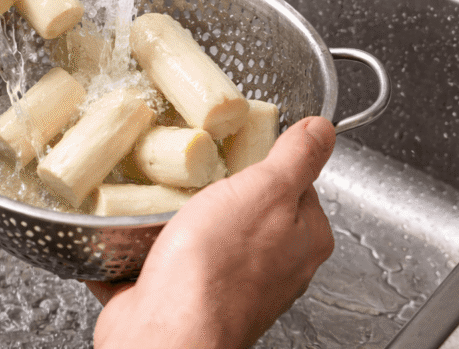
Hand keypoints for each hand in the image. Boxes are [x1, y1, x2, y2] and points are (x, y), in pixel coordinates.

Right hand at [89, 116, 335, 348]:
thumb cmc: (219, 264)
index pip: (295, 182)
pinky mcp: (183, 297)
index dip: (265, 159)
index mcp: (305, 240)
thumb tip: (323, 129)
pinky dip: (147, 244)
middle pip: (247, 205)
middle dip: (216, 185)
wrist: (164, 330)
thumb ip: (297, 157)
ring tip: (158, 197)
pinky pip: (164, 258)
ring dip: (176, 215)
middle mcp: (273, 268)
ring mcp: (227, 285)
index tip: (237, 146)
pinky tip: (135, 230)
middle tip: (193, 168)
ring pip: (203, 233)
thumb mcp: (268, 190)